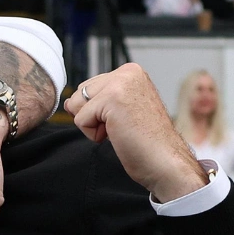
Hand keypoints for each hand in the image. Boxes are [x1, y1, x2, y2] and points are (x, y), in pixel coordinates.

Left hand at [64, 64, 207, 202]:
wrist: (165, 162)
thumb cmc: (146, 142)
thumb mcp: (119, 112)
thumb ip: (95, 100)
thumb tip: (68, 102)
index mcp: (131, 72)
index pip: (89, 88)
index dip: (98, 111)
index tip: (125, 119)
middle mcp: (127, 72)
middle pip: (80, 94)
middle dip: (94, 116)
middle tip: (124, 126)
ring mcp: (120, 83)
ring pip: (77, 105)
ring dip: (93, 125)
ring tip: (121, 129)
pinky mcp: (112, 99)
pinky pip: (80, 120)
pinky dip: (94, 134)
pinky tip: (119, 135)